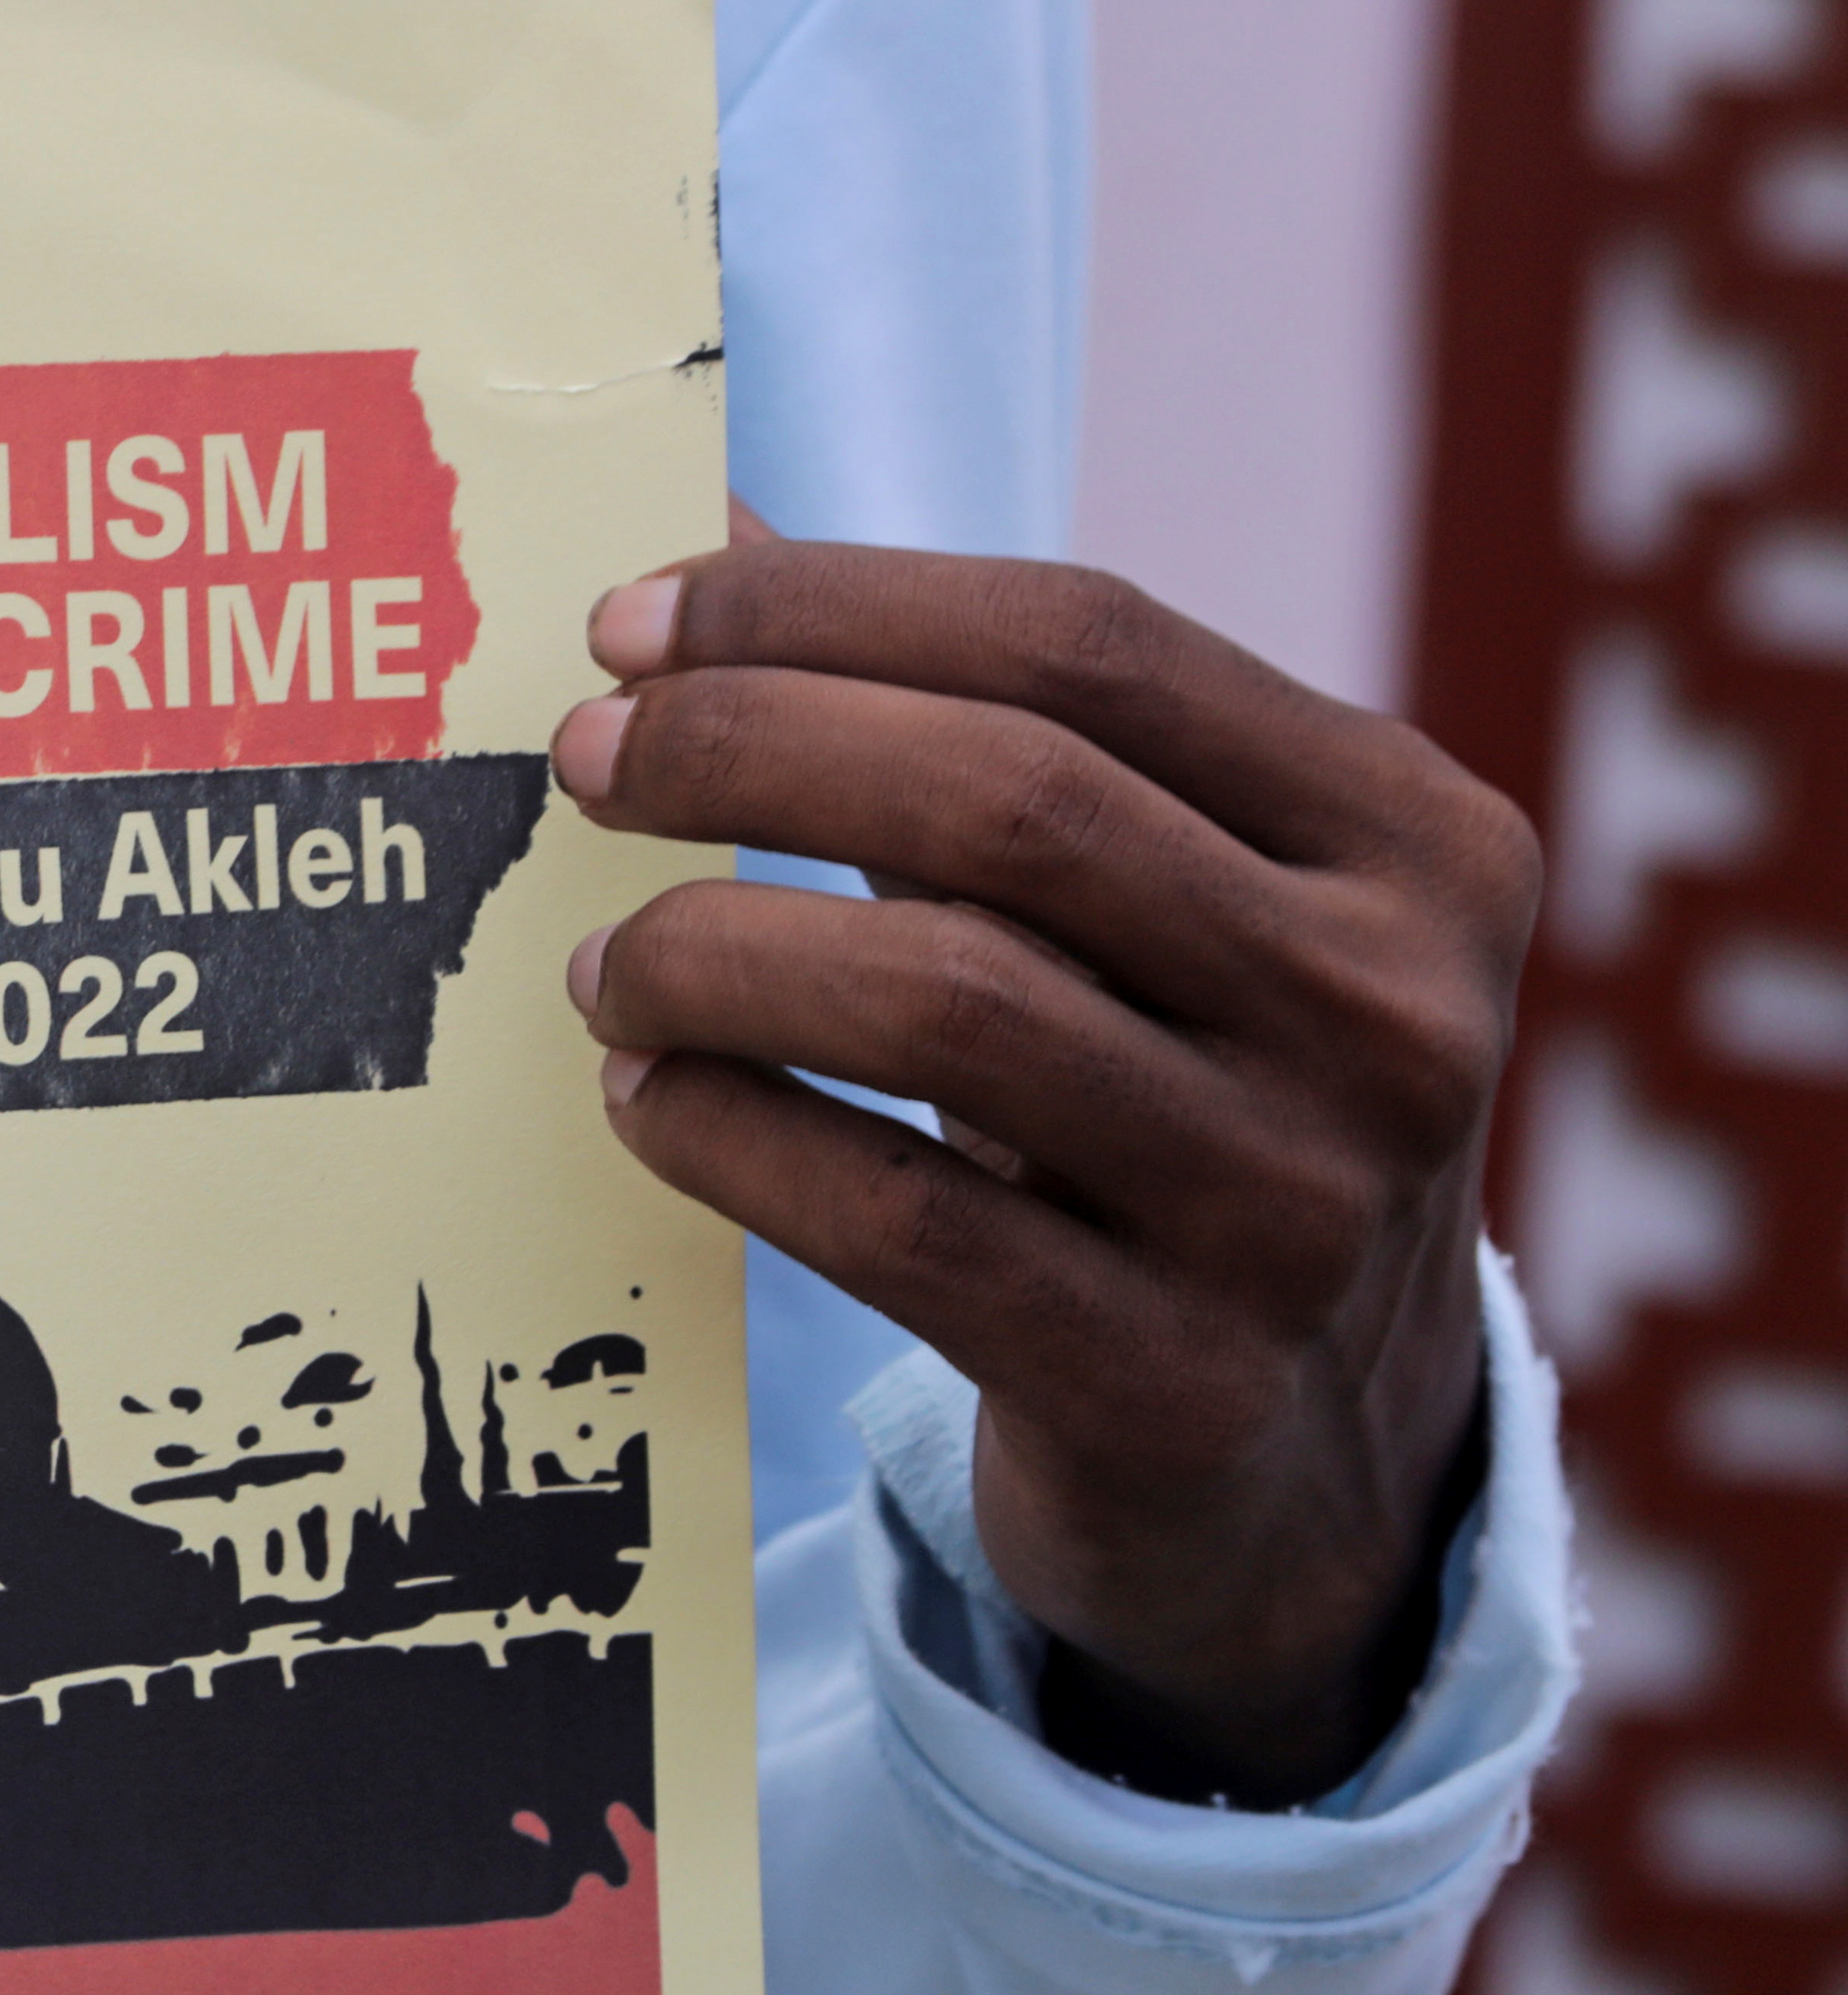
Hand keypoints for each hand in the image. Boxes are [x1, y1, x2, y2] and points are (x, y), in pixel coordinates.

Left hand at [551, 529, 1535, 1804]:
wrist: (1305, 1467)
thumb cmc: (1167, 1103)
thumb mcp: (1137, 907)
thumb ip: (957, 719)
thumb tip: (705, 527)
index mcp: (1411, 839)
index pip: (1087, 641)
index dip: (828, 612)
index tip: (629, 624)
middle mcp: (1392, 1013)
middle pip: (1012, 800)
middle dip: (747, 750)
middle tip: (583, 761)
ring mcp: (1300, 1212)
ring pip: (945, 999)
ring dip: (713, 953)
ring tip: (608, 963)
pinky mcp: (1176, 1389)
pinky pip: (894, 1216)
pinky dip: (726, 1130)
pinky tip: (646, 1099)